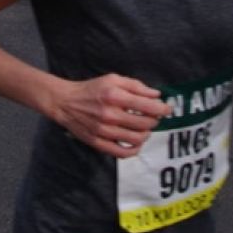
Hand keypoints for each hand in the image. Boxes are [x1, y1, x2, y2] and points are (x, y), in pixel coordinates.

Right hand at [51, 74, 171, 158]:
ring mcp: (104, 131)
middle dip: (155, 120)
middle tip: (154, 117)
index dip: (162, 109)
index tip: (167, 109)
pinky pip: (122, 153)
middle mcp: (110, 114)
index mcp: (114, 96)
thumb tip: (156, 95)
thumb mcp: (113, 79)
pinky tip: (136, 143)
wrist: (65, 102)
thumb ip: (136, 86)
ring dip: (146, 134)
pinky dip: (134, 150)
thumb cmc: (91, 89)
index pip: (147, 106)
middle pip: (145, 124)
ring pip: (137, 139)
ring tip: (145, 128)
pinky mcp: (98, 143)